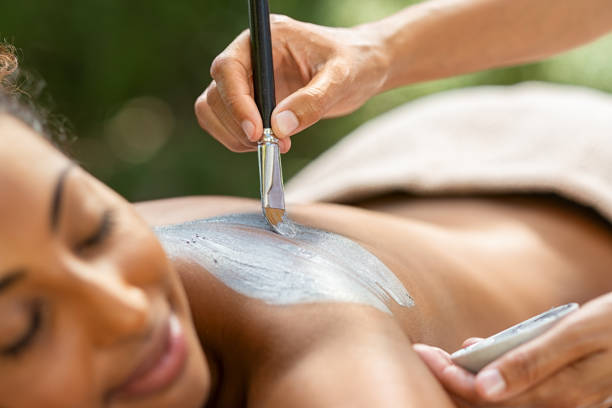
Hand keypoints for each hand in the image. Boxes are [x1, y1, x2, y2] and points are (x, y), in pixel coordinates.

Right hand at [195, 14, 388, 151]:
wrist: (361, 69)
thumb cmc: (354, 63)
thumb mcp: (340, 78)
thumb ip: (312, 101)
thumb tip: (279, 128)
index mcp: (266, 39)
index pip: (229, 68)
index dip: (236, 103)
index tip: (257, 132)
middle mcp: (248, 57)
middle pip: (216, 93)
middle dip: (238, 125)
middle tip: (270, 145)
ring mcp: (246, 80)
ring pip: (213, 111)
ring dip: (234, 136)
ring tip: (273, 146)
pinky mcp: (249, 102)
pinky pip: (225, 124)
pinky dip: (238, 141)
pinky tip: (270, 144)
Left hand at [414, 294, 611, 407]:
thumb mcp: (577, 336)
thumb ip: (532, 362)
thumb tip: (485, 388)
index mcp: (557, 394)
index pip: (484, 395)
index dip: (448, 376)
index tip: (422, 354)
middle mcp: (557, 405)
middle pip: (488, 401)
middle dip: (452, 379)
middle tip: (426, 354)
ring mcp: (562, 401)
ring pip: (502, 398)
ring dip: (471, 377)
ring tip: (450, 353)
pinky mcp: (565, 392)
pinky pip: (522, 390)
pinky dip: (496, 373)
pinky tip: (484, 350)